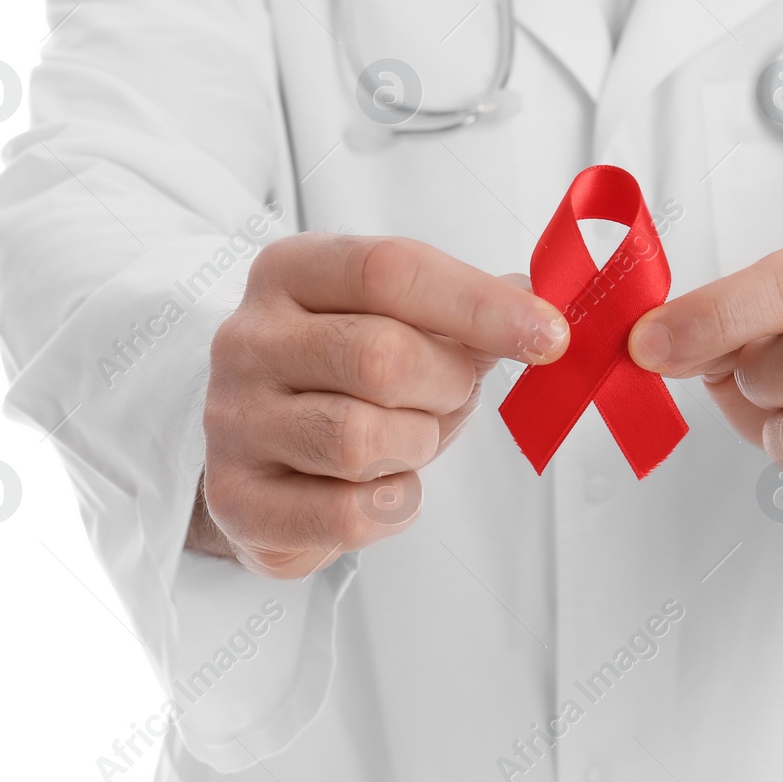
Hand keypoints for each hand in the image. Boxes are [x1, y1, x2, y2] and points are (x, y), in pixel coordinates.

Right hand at [191, 234, 569, 577]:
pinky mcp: (237, 500)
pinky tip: (384, 486)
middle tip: (450, 395)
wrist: (268, 457)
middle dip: (445, 385)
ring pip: (359, 440)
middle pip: (379, 356)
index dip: (480, 303)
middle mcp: (248, 339)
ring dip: (415, 446)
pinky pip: (347, 513)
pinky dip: (393, 504)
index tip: (549, 335)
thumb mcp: (403, 325)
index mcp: (290, 272)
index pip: (389, 268)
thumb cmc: (346, 381)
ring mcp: (233, 421)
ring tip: (406, 439)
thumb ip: (467, 313)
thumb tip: (538, 305)